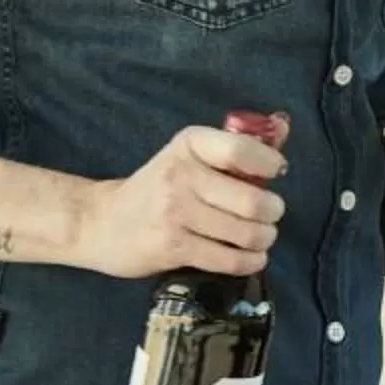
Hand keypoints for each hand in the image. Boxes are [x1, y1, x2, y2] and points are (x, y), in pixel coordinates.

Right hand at [77, 118, 289, 279]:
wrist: (100, 222)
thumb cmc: (157, 186)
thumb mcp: (190, 156)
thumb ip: (237, 144)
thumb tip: (283, 123)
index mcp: (189, 145)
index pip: (241, 150)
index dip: (269, 164)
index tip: (276, 174)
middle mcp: (181, 175)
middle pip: (252, 200)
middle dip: (273, 212)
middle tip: (270, 215)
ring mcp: (175, 214)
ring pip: (244, 233)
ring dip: (264, 239)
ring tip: (262, 237)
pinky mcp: (172, 248)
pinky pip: (227, 259)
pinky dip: (249, 262)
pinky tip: (251, 257)